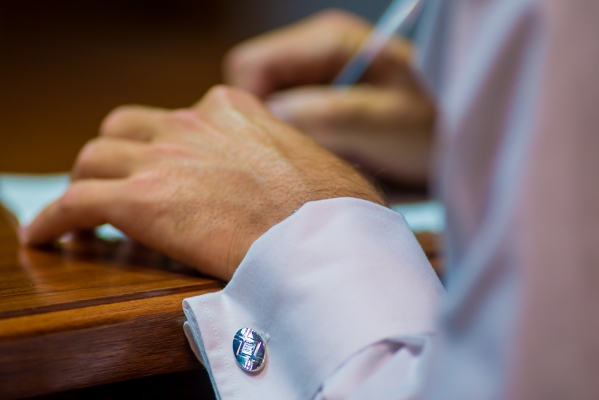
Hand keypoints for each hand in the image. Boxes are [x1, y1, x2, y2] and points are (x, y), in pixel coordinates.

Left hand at [21, 86, 382, 280]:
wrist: (323, 237)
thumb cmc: (332, 209)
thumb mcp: (311, 159)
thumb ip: (284, 154)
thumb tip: (293, 176)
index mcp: (231, 110)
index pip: (178, 117)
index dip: (164, 145)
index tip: (163, 167)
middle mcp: (190, 124)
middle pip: (126, 129)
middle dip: (118, 155)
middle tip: (119, 184)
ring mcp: (162, 158)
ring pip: (95, 158)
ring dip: (87, 183)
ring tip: (86, 210)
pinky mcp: (139, 201)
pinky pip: (75, 202)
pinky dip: (55, 220)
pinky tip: (46, 237)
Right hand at [224, 10, 435, 184]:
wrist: (458, 134)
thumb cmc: (431, 124)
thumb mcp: (384, 121)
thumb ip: (328, 114)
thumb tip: (270, 116)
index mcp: (328, 40)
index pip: (251, 64)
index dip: (251, 106)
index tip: (271, 145)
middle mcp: (314, 49)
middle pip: (253, 83)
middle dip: (264, 122)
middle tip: (295, 155)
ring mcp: (316, 72)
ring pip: (266, 102)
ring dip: (280, 133)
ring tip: (314, 157)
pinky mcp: (319, 96)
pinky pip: (285, 116)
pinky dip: (292, 137)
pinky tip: (318, 154)